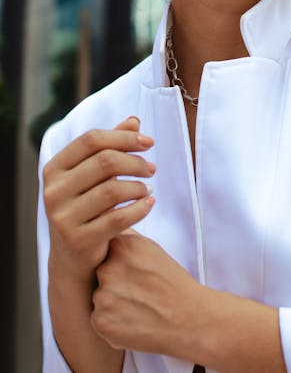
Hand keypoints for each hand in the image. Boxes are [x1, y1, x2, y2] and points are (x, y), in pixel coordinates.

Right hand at [43, 116, 155, 282]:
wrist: (73, 256)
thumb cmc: (87, 205)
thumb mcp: (94, 175)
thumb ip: (111, 146)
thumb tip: (134, 120)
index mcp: (54, 168)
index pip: (91, 139)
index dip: (124, 137)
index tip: (149, 142)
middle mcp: (53, 191)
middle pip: (105, 161)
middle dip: (135, 161)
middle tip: (152, 168)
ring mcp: (62, 217)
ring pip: (113, 189)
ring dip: (139, 186)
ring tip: (148, 188)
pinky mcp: (78, 241)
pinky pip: (118, 218)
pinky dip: (140, 208)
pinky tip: (149, 203)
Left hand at [91, 230, 204, 357]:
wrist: (189, 318)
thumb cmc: (171, 282)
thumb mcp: (151, 248)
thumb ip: (126, 238)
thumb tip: (107, 225)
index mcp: (121, 246)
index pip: (105, 250)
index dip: (120, 263)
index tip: (136, 272)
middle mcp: (108, 269)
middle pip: (101, 274)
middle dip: (115, 282)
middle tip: (139, 291)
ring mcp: (103, 297)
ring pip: (99, 297)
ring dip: (112, 302)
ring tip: (138, 306)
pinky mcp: (102, 322)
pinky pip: (99, 318)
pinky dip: (112, 321)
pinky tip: (133, 320)